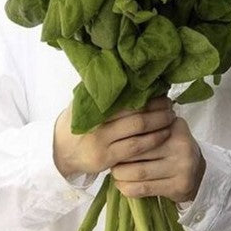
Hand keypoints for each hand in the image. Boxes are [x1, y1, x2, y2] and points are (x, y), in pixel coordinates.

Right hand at [53, 95, 176, 179]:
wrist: (60, 151)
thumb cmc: (76, 123)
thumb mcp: (81, 103)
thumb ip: (98, 91)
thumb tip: (122, 72)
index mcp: (91, 106)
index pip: (124, 98)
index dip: (145, 94)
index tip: (159, 89)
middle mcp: (96, 124)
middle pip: (134, 113)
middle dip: (156, 108)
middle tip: (170, 102)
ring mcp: (101, 142)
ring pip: (137, 131)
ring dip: (158, 123)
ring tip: (170, 116)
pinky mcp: (107, 158)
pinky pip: (135, 148)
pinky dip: (153, 139)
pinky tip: (164, 134)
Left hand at [110, 113, 205, 203]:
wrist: (198, 173)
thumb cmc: (172, 148)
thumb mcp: (166, 128)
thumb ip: (146, 121)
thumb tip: (115, 113)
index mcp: (175, 125)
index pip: (142, 128)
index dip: (123, 135)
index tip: (112, 139)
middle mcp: (181, 144)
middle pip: (139, 150)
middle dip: (119, 156)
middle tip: (110, 158)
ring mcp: (182, 166)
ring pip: (139, 171)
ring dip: (120, 174)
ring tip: (114, 172)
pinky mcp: (179, 186)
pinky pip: (145, 188)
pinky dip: (128, 188)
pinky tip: (121, 185)